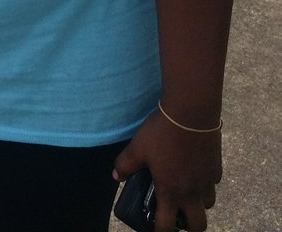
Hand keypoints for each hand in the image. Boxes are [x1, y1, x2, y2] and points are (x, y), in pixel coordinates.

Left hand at [114, 109, 222, 231]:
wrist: (191, 113)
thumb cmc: (162, 132)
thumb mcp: (138, 147)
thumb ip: (126, 164)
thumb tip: (116, 176)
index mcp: (170, 192)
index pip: (166, 226)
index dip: (159, 231)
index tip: (155, 227)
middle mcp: (192, 192)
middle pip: (198, 226)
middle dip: (189, 226)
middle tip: (178, 214)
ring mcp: (207, 181)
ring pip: (208, 204)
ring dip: (199, 203)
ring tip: (187, 190)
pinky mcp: (217, 167)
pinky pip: (213, 183)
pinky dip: (206, 182)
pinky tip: (196, 169)